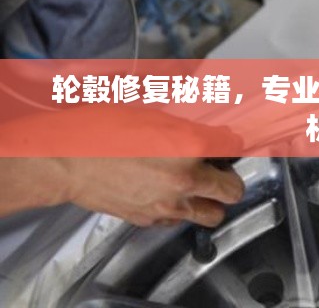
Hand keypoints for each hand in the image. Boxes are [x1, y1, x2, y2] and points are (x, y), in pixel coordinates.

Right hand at [0, 107, 244, 225]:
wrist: (65, 160)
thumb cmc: (101, 130)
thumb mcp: (150, 115)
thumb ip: (185, 128)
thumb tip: (206, 131)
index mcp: (190, 147)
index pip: (233, 147)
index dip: (231, 143)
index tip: (227, 143)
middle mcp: (186, 180)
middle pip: (234, 190)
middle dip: (231, 179)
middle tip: (220, 170)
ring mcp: (169, 205)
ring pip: (213, 215)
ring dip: (212, 202)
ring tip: (199, 188)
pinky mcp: (150, 220)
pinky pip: (180, 222)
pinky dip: (181, 211)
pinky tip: (169, 196)